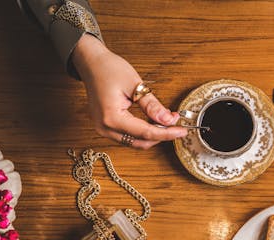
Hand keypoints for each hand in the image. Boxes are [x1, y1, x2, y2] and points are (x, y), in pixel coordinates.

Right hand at [71, 35, 186, 148]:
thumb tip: (168, 120)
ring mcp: (104, 129)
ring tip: (167, 122)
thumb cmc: (108, 69)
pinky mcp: (106, 127)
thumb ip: (152, 105)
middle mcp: (105, 128)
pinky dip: (143, 132)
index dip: (167, 133)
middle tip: (176, 124)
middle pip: (141, 142)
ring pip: (135, 142)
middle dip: (161, 135)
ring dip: (153, 135)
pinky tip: (154, 123)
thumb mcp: (135, 85)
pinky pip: (129, 136)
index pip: (146, 133)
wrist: (91, 63)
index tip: (182, 131)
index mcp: (111, 118)